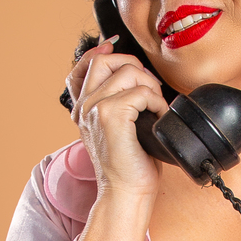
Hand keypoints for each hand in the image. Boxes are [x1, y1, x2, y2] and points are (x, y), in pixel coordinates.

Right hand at [65, 36, 167, 199]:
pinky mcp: (110, 115)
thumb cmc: (129, 166)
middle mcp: (84, 106)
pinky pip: (142, 92)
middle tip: (150, 91)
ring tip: (155, 108)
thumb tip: (138, 77)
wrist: (125, 192)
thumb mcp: (119, 130)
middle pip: (107, 59)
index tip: (115, 48)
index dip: (102, 51)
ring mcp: (95, 108)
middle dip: (136, 67)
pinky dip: (157, 102)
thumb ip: (119, 103)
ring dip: (151, 86)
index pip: (85, 65)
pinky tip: (157, 118)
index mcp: (83, 108)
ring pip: (129, 72)